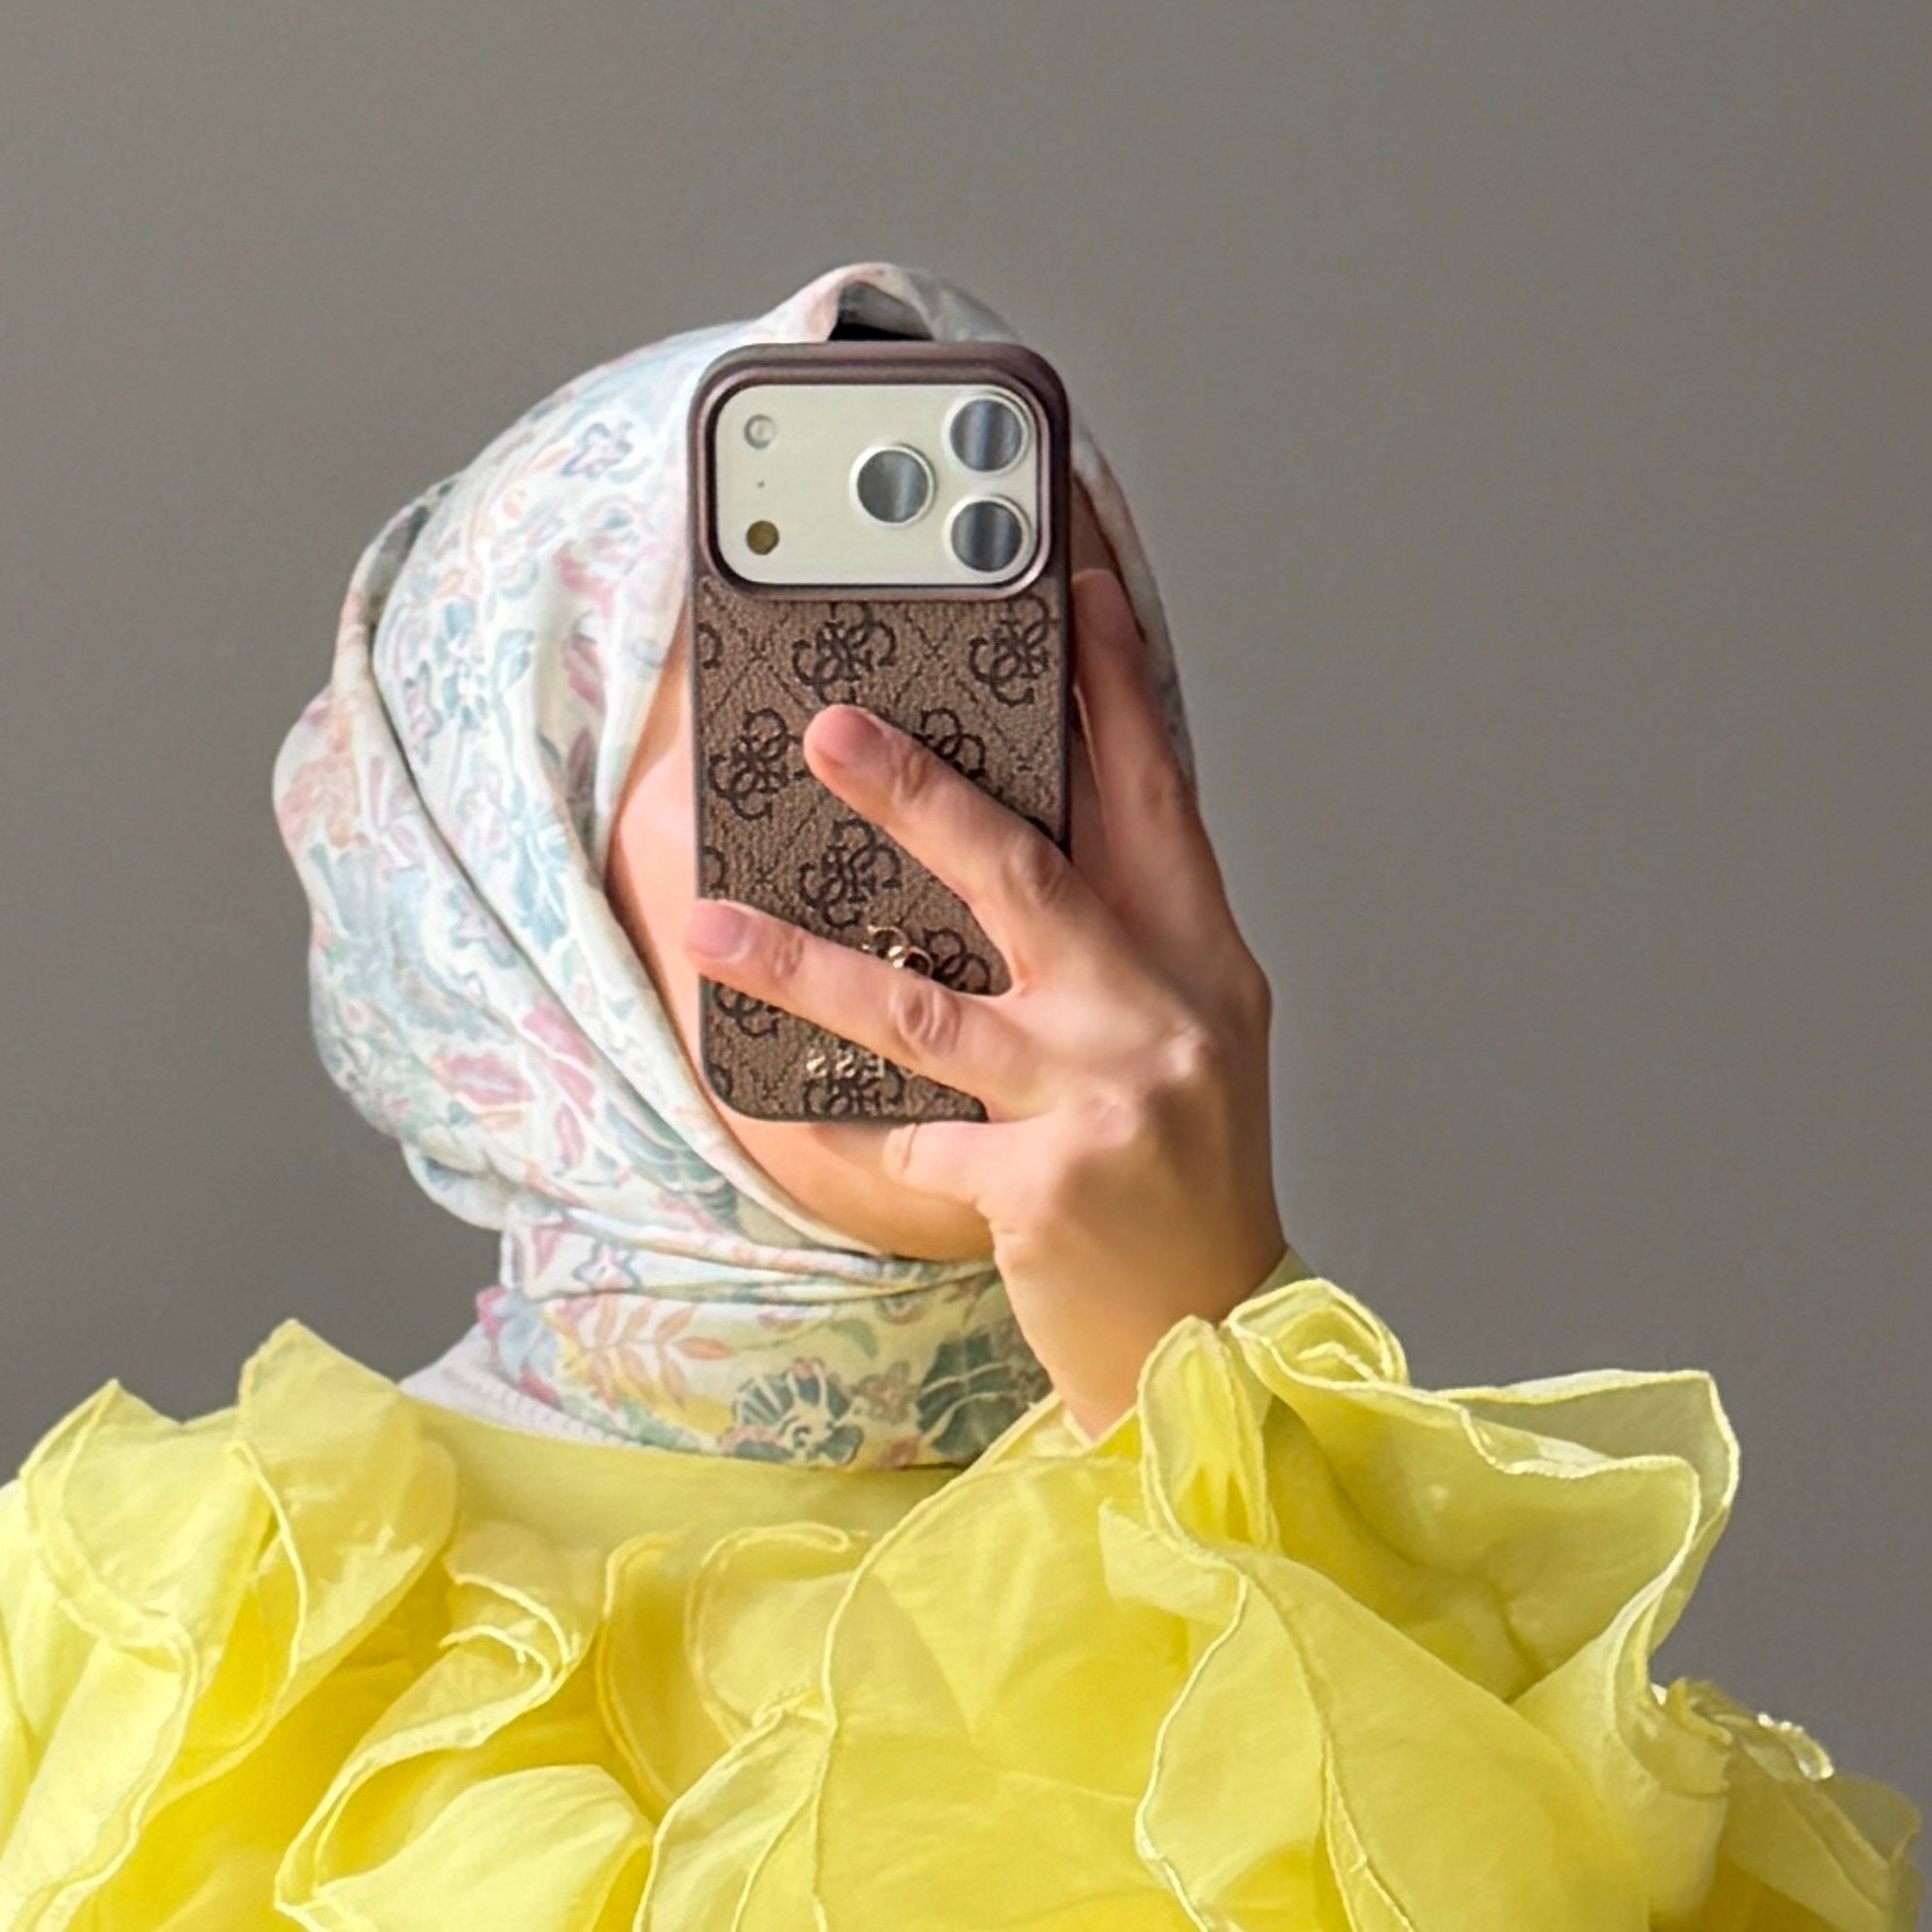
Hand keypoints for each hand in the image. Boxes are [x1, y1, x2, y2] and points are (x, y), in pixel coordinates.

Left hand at [677, 531, 1282, 1439]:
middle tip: (827, 725)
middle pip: (1025, 873)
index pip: (1156, 796)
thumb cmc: (1186, 1194)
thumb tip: (1021, 851)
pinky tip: (771, 1098)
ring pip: (929, 1006)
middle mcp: (1163, 1018)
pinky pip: (908, 1135)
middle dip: (919, 791)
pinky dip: (838, 1120)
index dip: (1117, 684)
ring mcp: (1106, 1101)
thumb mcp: (1190, 1050)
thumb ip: (1129, 951)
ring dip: (808, 962)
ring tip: (717, 922)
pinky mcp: (1045, 1185)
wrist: (1214, 1348)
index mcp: (1205, 964)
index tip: (1074, 584)